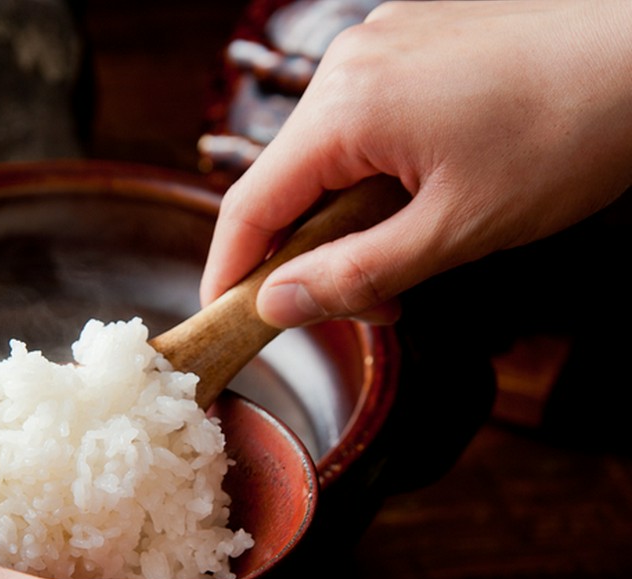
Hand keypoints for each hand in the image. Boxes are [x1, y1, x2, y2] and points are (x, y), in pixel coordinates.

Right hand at [201, 0, 631, 326]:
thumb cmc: (570, 133)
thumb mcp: (455, 231)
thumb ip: (355, 275)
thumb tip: (276, 305)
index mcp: (345, 108)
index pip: (250, 205)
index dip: (231, 270)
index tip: (228, 317)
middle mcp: (346, 65)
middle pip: (287, 182)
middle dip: (311, 254)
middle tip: (369, 305)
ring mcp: (379, 45)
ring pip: (325, 155)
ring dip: (348, 218)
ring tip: (412, 254)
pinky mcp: (410, 42)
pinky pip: (361, 121)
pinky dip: (374, 174)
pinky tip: (424, 197)